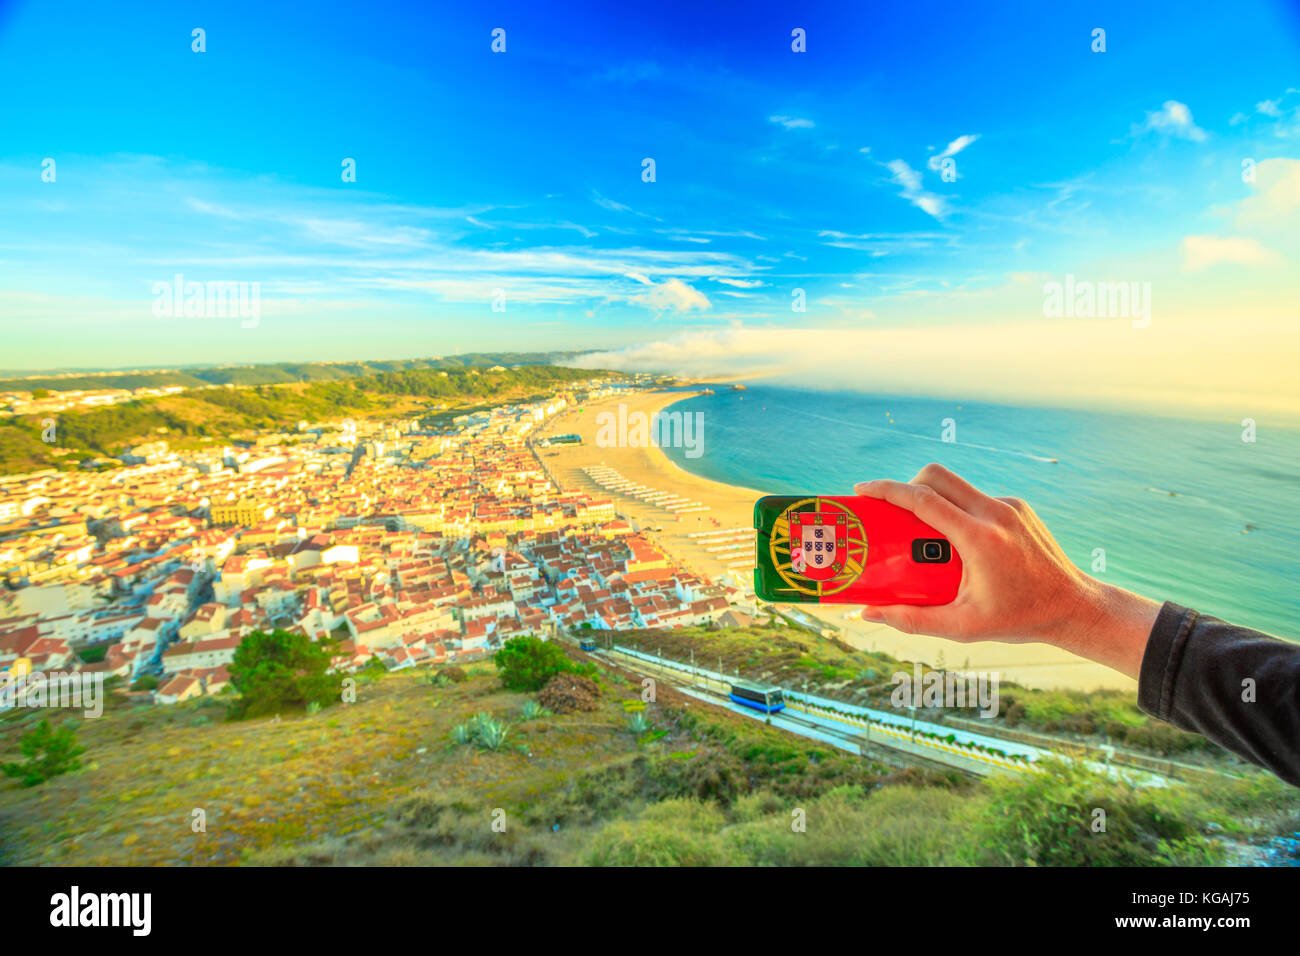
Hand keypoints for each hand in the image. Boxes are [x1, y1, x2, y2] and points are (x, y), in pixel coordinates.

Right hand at [853, 463, 1160, 677]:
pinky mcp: (1019, 506)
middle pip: (937, 475)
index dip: (887, 490)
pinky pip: (977, 497)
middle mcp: (995, 512)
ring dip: (934, 498)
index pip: (923, 499)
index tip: (862, 490)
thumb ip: (912, 620)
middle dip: (906, 484)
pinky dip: (959, 510)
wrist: (1075, 606)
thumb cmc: (1018, 619)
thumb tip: (868, 613)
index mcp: (979, 538)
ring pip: (957, 484)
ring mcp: (1010, 505)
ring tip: (923, 531)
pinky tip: (959, 542)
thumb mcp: (961, 626)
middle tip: (888, 508)